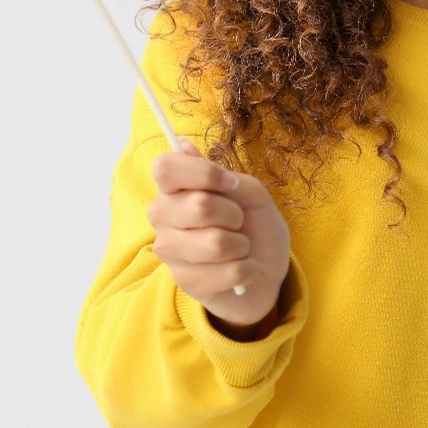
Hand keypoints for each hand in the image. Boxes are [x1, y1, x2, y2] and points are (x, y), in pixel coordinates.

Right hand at [147, 138, 290, 329]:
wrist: (265, 268)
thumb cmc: (254, 225)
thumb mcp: (250, 193)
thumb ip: (222, 175)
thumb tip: (183, 146)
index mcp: (173, 187)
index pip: (165, 167)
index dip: (204, 173)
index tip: (232, 184)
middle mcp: (162, 215)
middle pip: (199, 205)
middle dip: (234, 214)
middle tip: (238, 222)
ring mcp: (169, 250)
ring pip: (215, 242)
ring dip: (242, 245)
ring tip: (240, 248)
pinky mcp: (184, 281)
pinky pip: (227, 271)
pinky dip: (247, 269)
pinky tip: (242, 269)